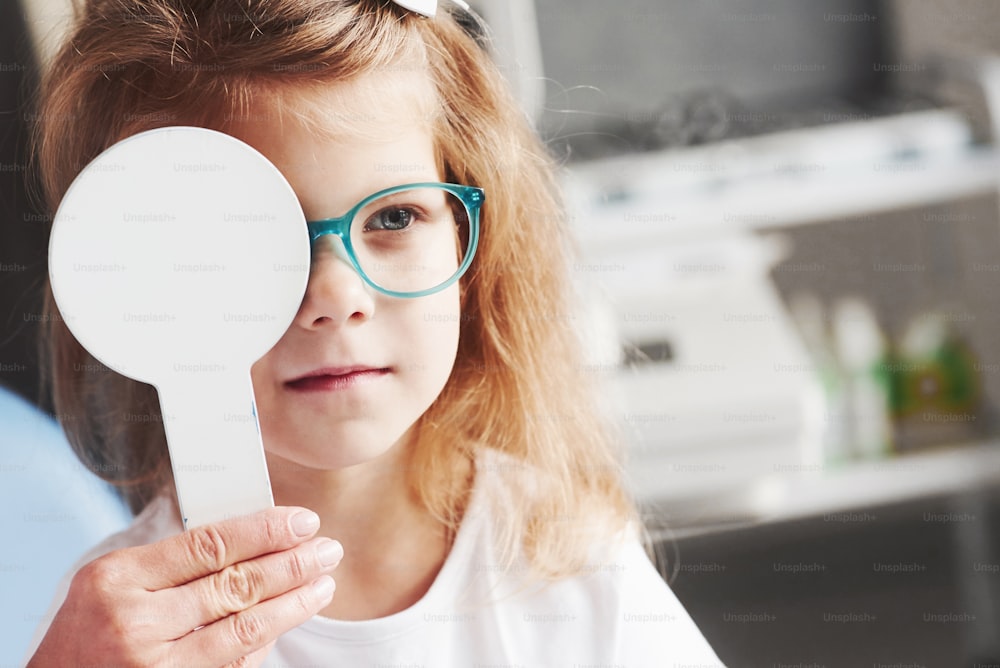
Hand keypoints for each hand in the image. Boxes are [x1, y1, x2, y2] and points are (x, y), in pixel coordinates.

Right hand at [28, 506, 340, 667]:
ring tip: (323, 585)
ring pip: (244, 629)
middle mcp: (136, 623)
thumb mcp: (111, 582)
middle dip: (292, 564)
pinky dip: (265, 643)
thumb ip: (171, 562)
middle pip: (235, 585)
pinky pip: (235, 665)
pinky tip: (288, 621)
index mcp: (119, 579)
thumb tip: (252, 538)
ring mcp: (156, 666)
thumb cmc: (87, 632)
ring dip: (293, 605)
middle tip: (328, 549)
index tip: (303, 521)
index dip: (264, 530)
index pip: (209, 545)